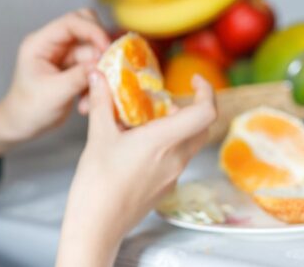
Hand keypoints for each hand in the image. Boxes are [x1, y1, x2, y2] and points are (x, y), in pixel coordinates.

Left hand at [0, 8, 110, 141]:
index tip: (108, 47)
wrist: (23, 125)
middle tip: (108, 65)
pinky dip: (95, 83)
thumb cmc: (29, 108)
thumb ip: (78, 77)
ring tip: (89, 97)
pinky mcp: (74, 68)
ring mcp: (64, 55)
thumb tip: (103, 65)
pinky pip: (93, 67)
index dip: (92, 31)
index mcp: (40, 43)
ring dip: (97, 72)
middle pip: (86, 26)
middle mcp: (53, 44)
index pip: (70, 23)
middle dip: (100, 46)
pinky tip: (84, 102)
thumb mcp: (54, 93)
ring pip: (93, 51)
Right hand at [56, 72, 217, 265]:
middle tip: (166, 100)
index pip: (205, 113)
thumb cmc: (97, 184)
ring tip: (144, 122)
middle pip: (200, 128)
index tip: (194, 81)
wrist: (97, 226)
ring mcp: (172, 176)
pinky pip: (174, 160)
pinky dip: (165, 146)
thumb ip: (102, 103)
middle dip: (190, 109)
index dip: (207, 92)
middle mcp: (175, 159)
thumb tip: (97, 77)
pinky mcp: (164, 188)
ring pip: (187, 144)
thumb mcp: (98, 136)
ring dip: (175, 128)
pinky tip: (137, 146)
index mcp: (163, 141)